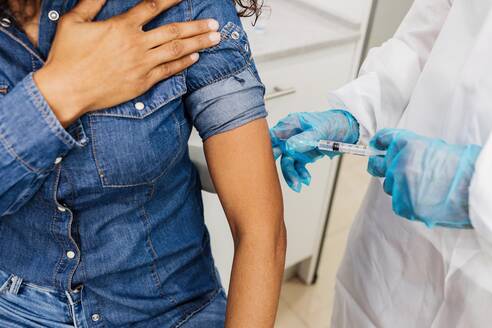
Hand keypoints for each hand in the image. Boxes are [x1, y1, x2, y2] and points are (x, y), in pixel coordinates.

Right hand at [34, 0, 220, 126]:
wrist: (67, 90)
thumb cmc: (67, 56)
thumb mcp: (73, 21)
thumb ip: (92, 3)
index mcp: (121, 26)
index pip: (152, 6)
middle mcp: (136, 44)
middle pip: (175, 31)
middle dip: (197, 26)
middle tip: (215, 23)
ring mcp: (142, 64)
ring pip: (177, 50)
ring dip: (199, 43)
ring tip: (215, 38)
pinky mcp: (143, 82)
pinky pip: (169, 71)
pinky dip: (184, 63)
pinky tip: (196, 57)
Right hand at [269, 110, 358, 191]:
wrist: (348, 130)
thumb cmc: (333, 123)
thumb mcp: (320, 130)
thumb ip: (304, 138)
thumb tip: (289, 146)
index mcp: (290, 124)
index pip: (273, 135)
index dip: (269, 147)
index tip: (271, 158)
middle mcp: (290, 136)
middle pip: (278, 152)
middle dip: (281, 165)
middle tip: (283, 175)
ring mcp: (296, 147)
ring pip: (287, 163)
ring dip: (291, 175)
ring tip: (298, 185)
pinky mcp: (302, 155)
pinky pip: (297, 167)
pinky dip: (300, 174)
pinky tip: (306, 180)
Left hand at [368, 129, 481, 228]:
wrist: (475, 187)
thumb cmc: (463, 167)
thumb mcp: (434, 147)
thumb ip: (412, 151)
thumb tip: (400, 155)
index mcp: (406, 144)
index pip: (383, 139)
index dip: (379, 144)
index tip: (376, 146)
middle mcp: (398, 163)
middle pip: (378, 166)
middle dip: (383, 168)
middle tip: (392, 172)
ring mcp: (399, 185)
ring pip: (389, 187)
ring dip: (400, 188)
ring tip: (423, 189)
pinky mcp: (403, 205)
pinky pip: (399, 205)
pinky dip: (410, 204)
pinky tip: (426, 201)